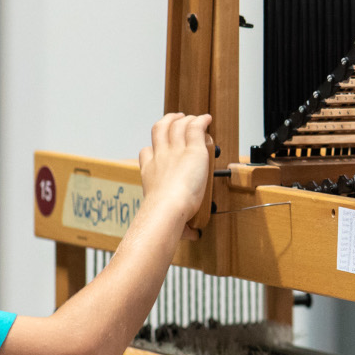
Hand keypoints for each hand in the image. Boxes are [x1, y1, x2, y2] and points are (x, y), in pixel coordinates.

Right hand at [139, 113, 214, 233]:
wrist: (167, 209)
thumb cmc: (166, 218)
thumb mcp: (173, 221)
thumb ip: (185, 229)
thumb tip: (194, 237)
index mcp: (150, 173)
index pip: (147, 153)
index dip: (152, 149)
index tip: (159, 150)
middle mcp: (160, 158)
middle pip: (158, 130)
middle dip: (166, 122)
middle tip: (175, 120)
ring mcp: (174, 151)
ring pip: (175, 124)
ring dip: (183, 118)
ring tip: (190, 117)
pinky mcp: (192, 149)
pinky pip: (195, 127)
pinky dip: (200, 121)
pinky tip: (207, 119)